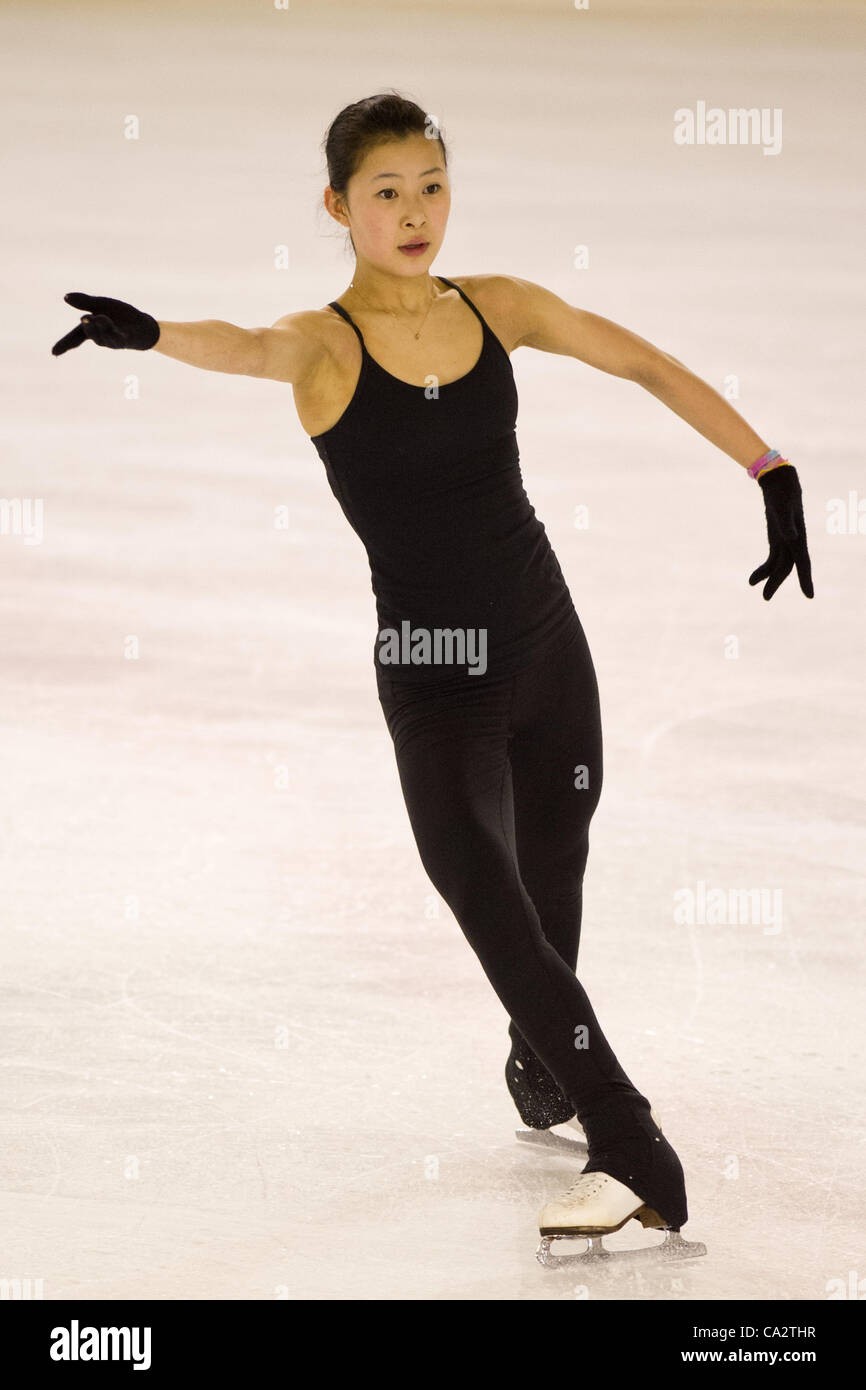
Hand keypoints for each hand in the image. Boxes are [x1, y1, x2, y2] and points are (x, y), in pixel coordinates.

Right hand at [52, 292, 159, 354]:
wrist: (142, 325)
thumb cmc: (120, 316)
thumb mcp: (101, 304)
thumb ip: (84, 302)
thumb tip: (65, 297)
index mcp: (91, 329)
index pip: (75, 337)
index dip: (65, 344)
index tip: (54, 353)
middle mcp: (100, 337)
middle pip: (89, 333)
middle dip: (87, 326)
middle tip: (85, 318)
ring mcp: (112, 340)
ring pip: (102, 336)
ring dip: (99, 326)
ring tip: (96, 317)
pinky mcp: (124, 340)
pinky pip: (116, 337)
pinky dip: (112, 330)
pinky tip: (108, 322)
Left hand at [748, 464, 813, 599]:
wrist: (779, 483)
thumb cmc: (782, 494)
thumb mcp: (783, 508)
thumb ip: (787, 524)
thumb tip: (792, 538)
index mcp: (798, 537)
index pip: (803, 562)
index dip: (805, 579)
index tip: (809, 596)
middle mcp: (793, 542)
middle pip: (786, 567)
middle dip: (776, 583)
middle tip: (765, 598)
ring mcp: (785, 541)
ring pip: (778, 566)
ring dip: (769, 579)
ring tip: (758, 592)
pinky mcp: (777, 539)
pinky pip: (772, 559)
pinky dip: (764, 570)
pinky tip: (753, 580)